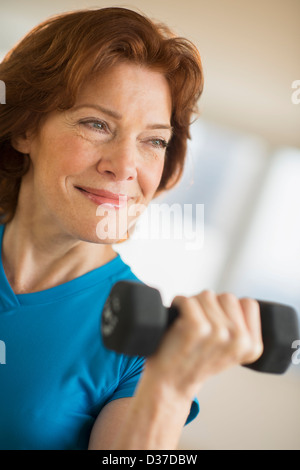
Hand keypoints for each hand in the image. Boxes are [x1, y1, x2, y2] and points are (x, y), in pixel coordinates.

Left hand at [144, 290, 263, 399]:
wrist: (171, 383)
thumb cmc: (197, 361)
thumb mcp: (231, 351)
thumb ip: (242, 329)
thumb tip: (240, 301)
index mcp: (252, 346)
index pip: (249, 304)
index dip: (229, 309)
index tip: (217, 322)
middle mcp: (239, 340)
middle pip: (227, 297)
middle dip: (212, 305)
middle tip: (200, 324)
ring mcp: (218, 333)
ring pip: (207, 295)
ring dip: (194, 304)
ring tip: (188, 324)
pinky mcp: (196, 327)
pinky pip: (188, 300)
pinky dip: (178, 303)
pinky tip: (177, 316)